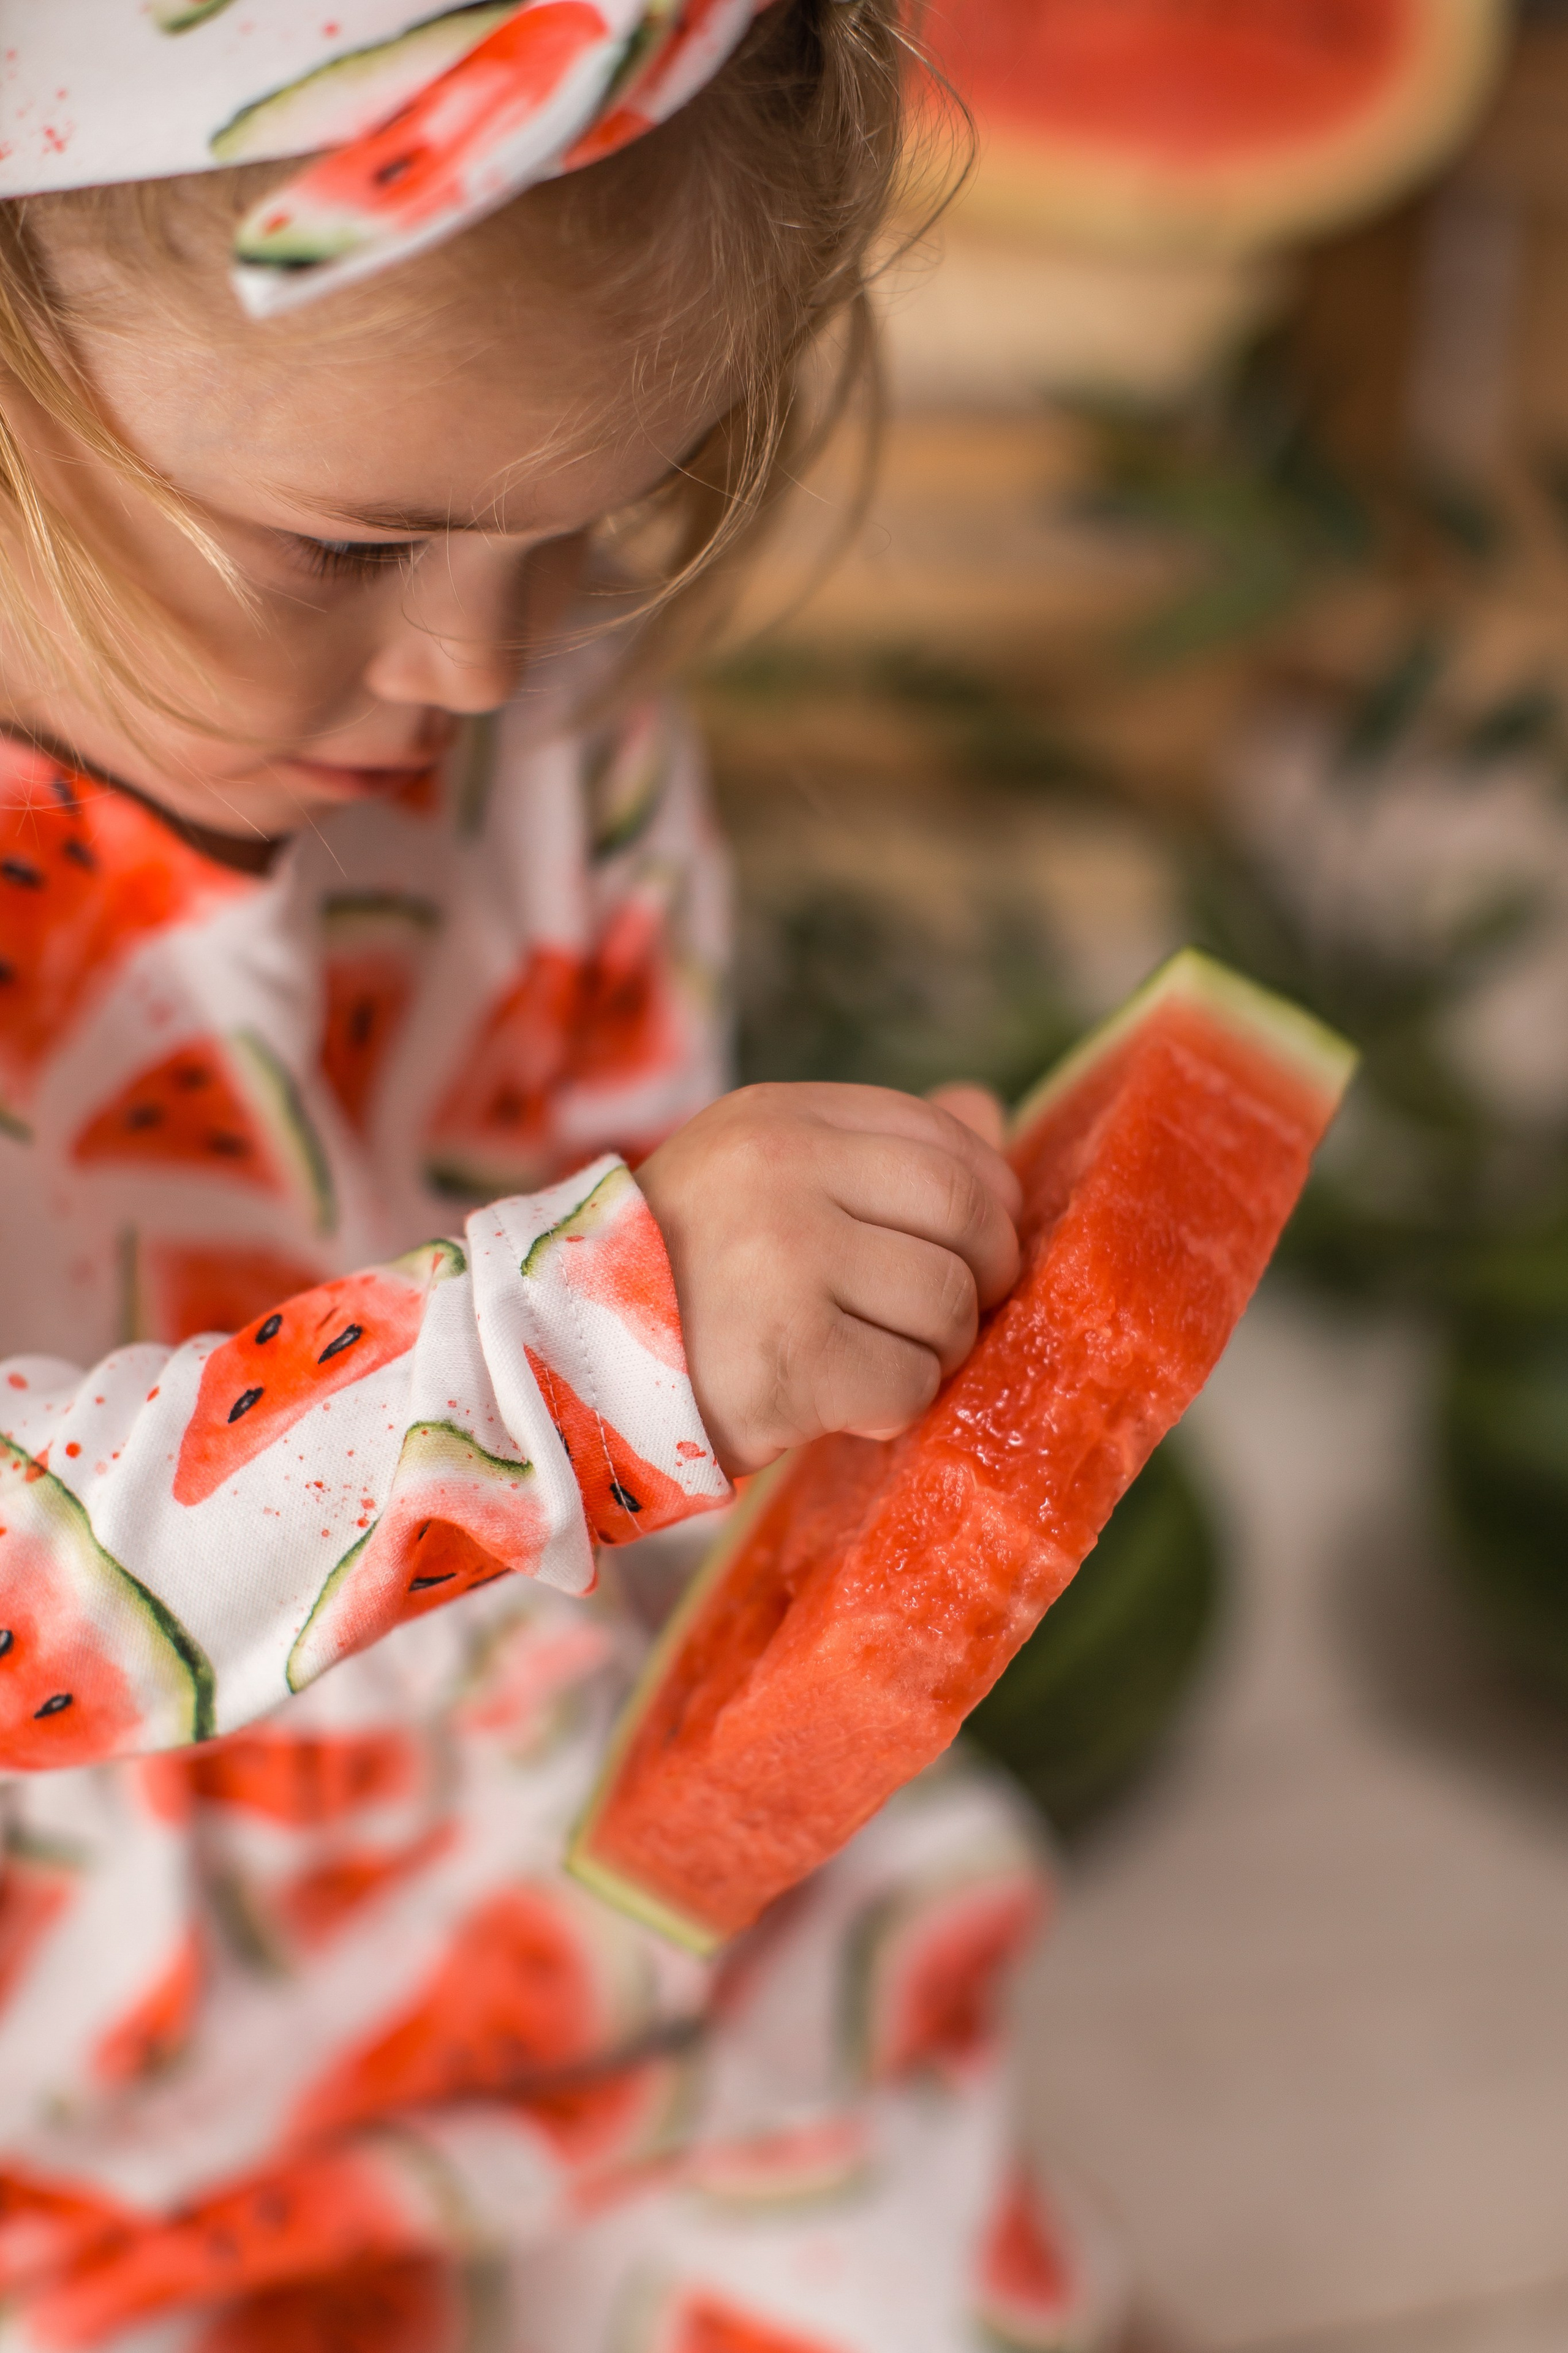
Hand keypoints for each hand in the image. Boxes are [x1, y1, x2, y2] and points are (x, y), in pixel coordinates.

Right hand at [638, 1081, 1020, 1476]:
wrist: (563, 1374)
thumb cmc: (679, 1283)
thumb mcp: (760, 1179)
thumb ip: (872, 1147)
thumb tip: (987, 1109)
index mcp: (776, 1119)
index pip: (940, 1133)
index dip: (986, 1197)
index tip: (971, 1248)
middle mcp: (780, 1172)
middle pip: (964, 1213)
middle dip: (981, 1278)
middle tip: (944, 1321)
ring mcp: (784, 1261)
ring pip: (948, 1304)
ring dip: (936, 1352)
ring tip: (875, 1362)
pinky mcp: (791, 1358)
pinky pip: (907, 1383)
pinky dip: (893, 1408)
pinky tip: (842, 1407)